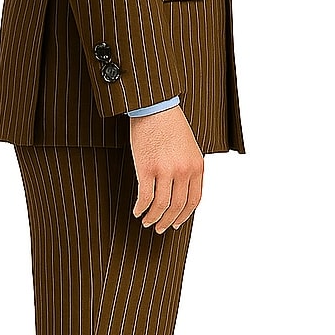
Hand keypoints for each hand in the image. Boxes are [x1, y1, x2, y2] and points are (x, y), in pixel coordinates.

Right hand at [129, 104, 203, 232]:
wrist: (155, 107)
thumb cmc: (170, 124)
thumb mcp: (189, 147)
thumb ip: (188, 168)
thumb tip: (181, 192)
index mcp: (197, 166)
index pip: (194, 201)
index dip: (184, 216)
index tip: (177, 223)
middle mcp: (184, 171)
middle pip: (177, 207)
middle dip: (168, 221)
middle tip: (159, 228)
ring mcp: (166, 171)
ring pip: (161, 206)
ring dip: (153, 218)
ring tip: (146, 222)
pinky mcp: (147, 168)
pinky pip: (145, 197)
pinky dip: (141, 208)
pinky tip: (137, 211)